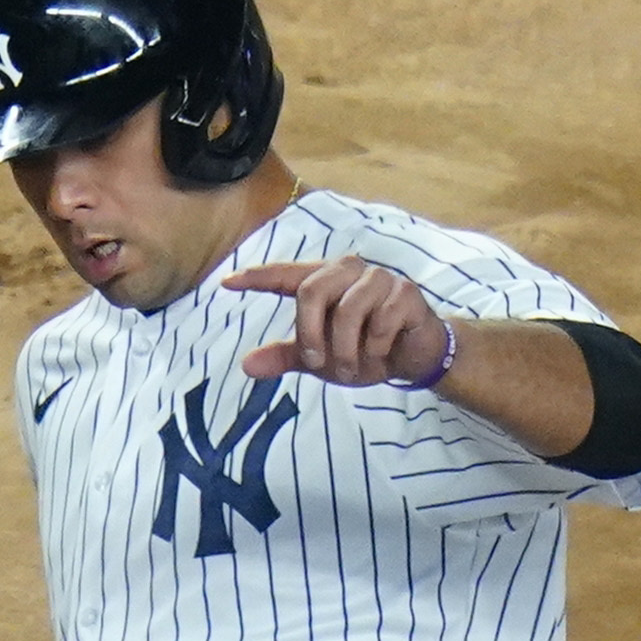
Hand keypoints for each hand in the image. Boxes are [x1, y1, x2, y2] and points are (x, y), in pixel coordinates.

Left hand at [224, 258, 447, 387]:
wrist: (413, 358)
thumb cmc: (364, 349)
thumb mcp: (322, 358)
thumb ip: (288, 356)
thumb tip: (246, 366)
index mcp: (324, 280)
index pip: (285, 275)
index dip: (257, 277)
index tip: (227, 283)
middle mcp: (349, 271)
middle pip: (311, 291)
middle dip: (311, 335)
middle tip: (318, 365)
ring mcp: (379, 279)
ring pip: (347, 310)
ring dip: (347, 350)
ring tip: (354, 369)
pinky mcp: (405, 292)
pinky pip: (381, 321)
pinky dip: (377, 348)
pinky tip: (382, 354)